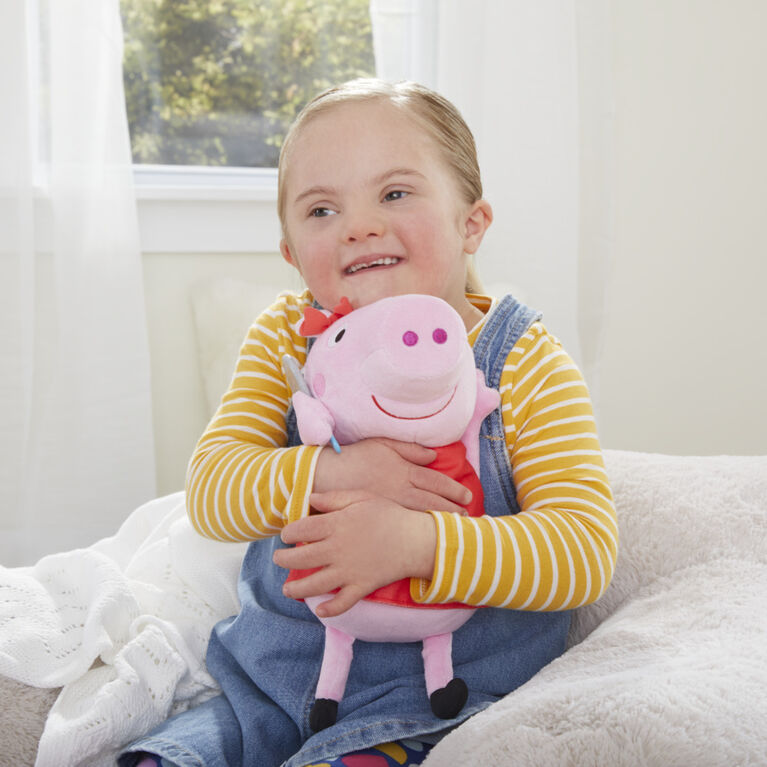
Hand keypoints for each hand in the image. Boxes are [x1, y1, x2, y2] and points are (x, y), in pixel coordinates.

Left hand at [273, 490, 436, 616]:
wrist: (416, 539)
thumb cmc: (389, 514)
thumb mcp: (362, 498)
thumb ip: (334, 498)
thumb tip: (309, 499)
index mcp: (337, 525)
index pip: (300, 530)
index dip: (288, 533)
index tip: (287, 535)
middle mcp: (338, 549)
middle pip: (300, 559)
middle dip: (283, 560)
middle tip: (279, 559)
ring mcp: (349, 571)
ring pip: (314, 585)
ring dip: (296, 589)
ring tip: (287, 589)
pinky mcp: (362, 586)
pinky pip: (341, 603)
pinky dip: (328, 610)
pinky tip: (319, 609)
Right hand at [312, 438, 470, 514]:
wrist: (328, 477)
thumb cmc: (356, 458)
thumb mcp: (383, 445)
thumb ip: (410, 449)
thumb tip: (433, 457)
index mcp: (404, 471)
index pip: (436, 482)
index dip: (453, 489)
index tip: (466, 495)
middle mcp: (401, 491)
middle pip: (433, 501)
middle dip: (452, 508)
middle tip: (466, 514)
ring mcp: (391, 507)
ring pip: (422, 515)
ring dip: (440, 519)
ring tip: (454, 524)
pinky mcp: (380, 519)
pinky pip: (405, 524)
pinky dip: (420, 527)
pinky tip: (428, 531)